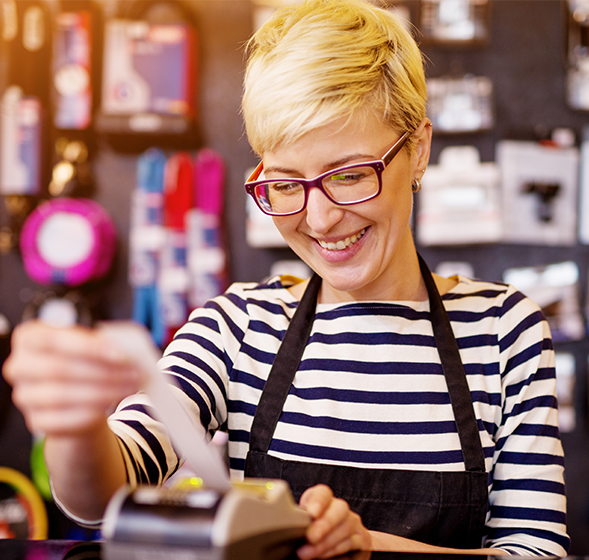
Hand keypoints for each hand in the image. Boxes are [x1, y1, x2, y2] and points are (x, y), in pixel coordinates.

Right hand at [3, 320, 142, 436]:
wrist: (76, 395)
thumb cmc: (83, 361)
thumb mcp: (90, 344)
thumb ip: (103, 342)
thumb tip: (128, 349)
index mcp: (29, 338)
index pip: (53, 340)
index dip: (88, 347)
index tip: (120, 354)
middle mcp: (19, 367)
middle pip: (58, 369)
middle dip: (101, 371)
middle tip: (133, 372)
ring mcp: (25, 396)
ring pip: (62, 395)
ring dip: (103, 391)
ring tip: (130, 386)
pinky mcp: (37, 421)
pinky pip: (65, 419)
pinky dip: (93, 410)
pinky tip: (113, 401)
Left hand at [297, 484, 371, 558]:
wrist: (335, 541)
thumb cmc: (313, 531)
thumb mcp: (304, 522)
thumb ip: (299, 520)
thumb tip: (287, 527)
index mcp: (323, 500)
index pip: (323, 492)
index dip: (318, 500)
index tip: (311, 513)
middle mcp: (339, 508)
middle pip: (339, 508)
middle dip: (325, 524)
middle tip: (310, 537)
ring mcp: (352, 522)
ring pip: (346, 526)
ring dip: (327, 542)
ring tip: (310, 553)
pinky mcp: (361, 538)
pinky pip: (353, 542)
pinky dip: (337, 550)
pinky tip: (325, 556)